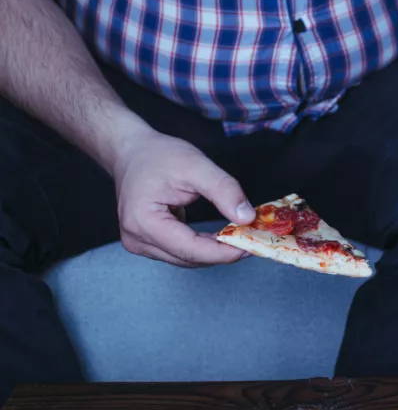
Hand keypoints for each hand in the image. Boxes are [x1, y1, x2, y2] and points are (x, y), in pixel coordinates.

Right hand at [112, 132, 255, 265]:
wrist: (131, 151)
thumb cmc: (158, 155)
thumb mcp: (197, 166)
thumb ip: (224, 191)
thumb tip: (247, 218)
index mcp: (143, 222)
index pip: (190, 249)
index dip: (223, 252)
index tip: (252, 246)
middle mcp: (137, 239)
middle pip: (189, 258)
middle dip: (223, 252)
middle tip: (254, 239)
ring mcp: (140, 243)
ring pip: (187, 258)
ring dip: (215, 251)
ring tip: (242, 236)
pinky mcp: (147, 242)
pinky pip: (182, 251)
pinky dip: (204, 246)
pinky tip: (223, 236)